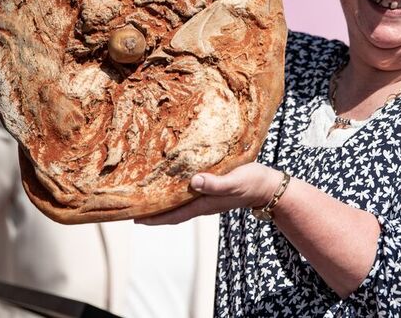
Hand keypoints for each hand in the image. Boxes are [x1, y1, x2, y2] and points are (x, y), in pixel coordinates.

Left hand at [135, 162, 283, 224]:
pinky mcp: (212, 188)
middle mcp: (202, 203)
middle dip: (152, 211)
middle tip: (132, 206)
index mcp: (204, 204)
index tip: (134, 217)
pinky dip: (175, 191)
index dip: (153, 218)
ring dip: (162, 201)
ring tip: (145, 195)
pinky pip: (188, 193)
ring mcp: (207, 197)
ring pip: (178, 202)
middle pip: (171, 211)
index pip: (173, 215)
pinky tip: (171, 182)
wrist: (268, 185)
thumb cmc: (252, 183)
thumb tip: (193, 182)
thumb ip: (215, 184)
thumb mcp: (235, 182)